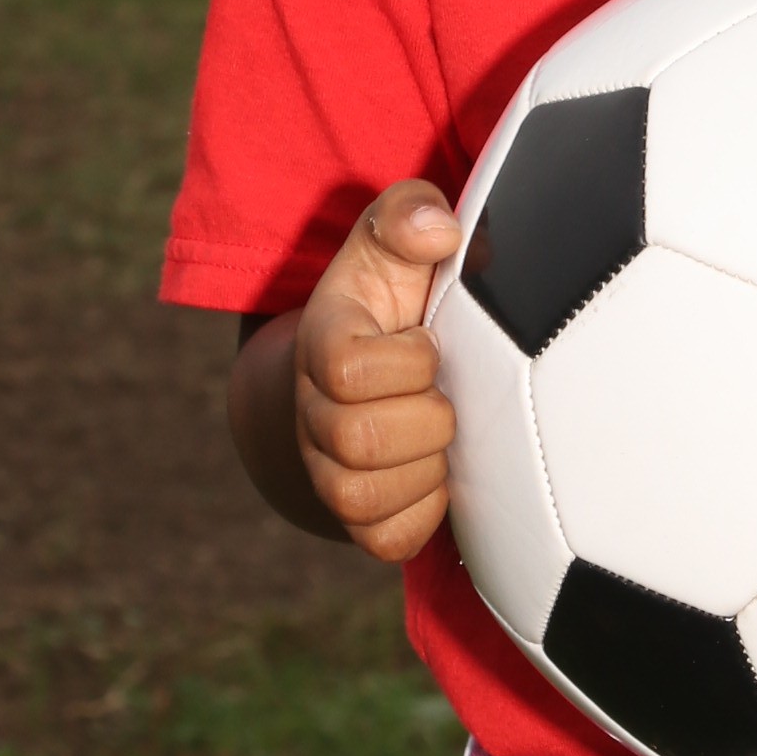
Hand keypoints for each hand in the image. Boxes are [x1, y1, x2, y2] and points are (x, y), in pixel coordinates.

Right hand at [239, 181, 461, 557]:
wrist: (366, 371)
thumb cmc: (394, 300)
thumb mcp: (396, 243)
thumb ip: (410, 215)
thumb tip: (440, 229)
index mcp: (322, 343)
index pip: (345, 369)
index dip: (408, 359)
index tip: (428, 340)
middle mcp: (311, 414)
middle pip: (356, 440)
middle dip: (424, 417)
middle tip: (445, 395)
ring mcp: (327, 473)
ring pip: (364, 498)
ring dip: (426, 468)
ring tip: (443, 435)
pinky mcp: (357, 520)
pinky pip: (387, 540)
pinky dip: (425, 513)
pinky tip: (440, 476)